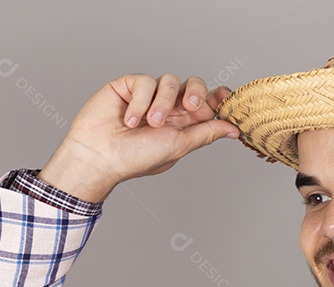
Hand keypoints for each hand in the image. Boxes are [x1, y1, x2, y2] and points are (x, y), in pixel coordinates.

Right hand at [38, 74, 238, 202]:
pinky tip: (129, 120)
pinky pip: (144, 81)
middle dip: (196, 92)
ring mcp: (147, 96)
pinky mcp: (127, 86)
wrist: (99, 157)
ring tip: (149, 124)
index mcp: (182, 123)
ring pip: (169, 81)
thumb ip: (205, 133)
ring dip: (163, 104)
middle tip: (191, 107)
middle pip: (193, 84)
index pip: (206, 103)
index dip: (217, 97)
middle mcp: (167, 107)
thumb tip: (234, 130)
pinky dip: (140, 101)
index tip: (225, 97)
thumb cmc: (135, 158)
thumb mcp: (178, 146)